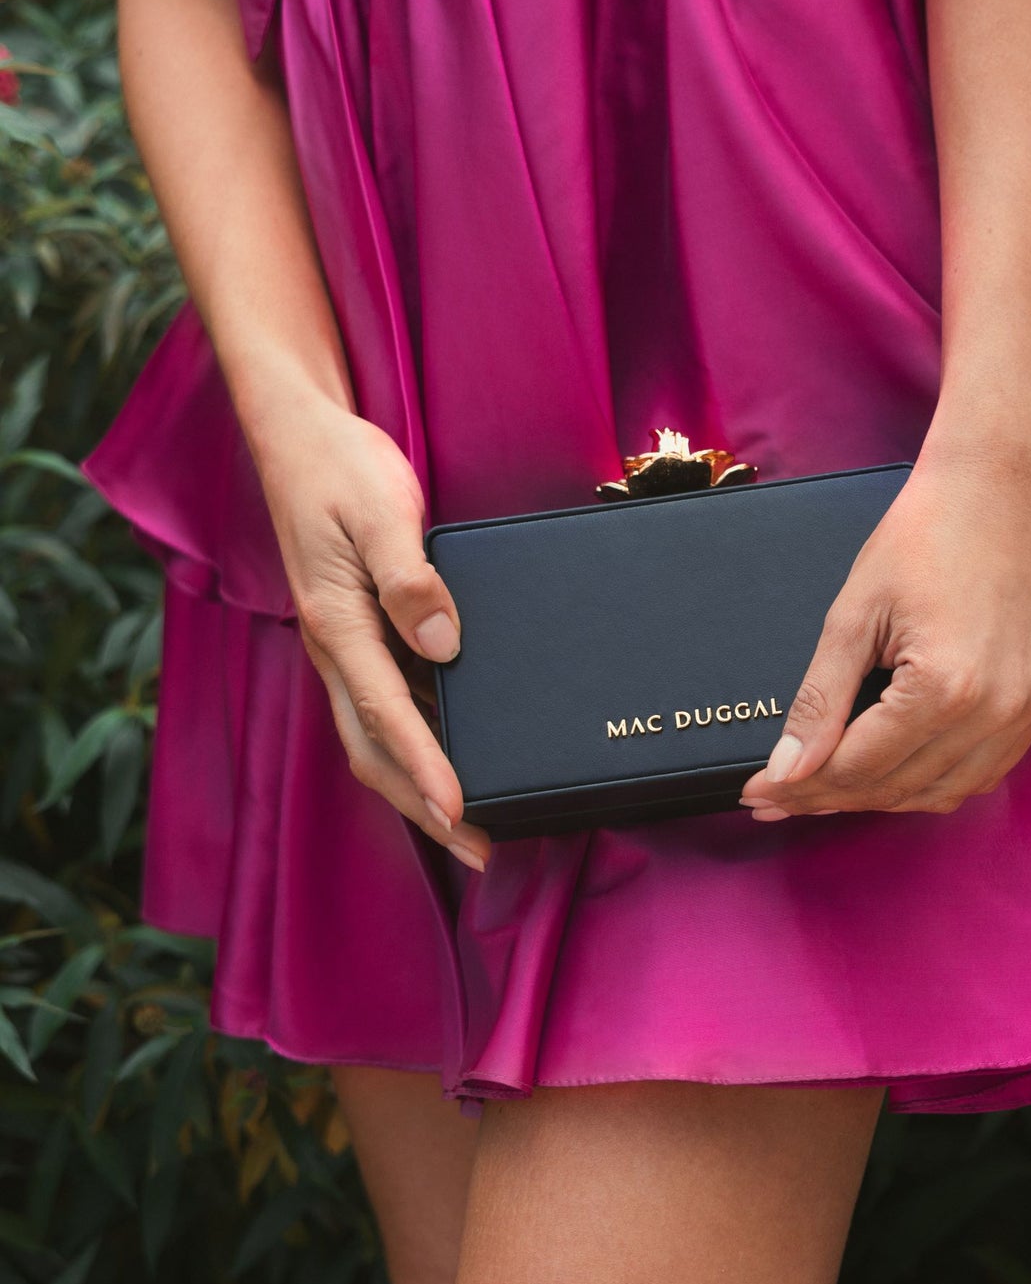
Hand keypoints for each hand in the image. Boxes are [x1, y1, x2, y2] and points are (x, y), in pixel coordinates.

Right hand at [254, 396, 492, 871]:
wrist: (298, 434)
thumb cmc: (338, 466)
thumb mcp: (379, 510)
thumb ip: (411, 577)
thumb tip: (444, 644)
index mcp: (335, 622)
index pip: (385, 712)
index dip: (425, 767)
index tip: (460, 813)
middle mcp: (334, 647)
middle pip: (374, 748)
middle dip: (424, 807)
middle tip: (481, 849)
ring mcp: (344, 645)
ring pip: (376, 736)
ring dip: (420, 784)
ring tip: (475, 824)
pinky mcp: (359, 633)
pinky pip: (387, 704)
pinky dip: (419, 742)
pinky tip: (460, 752)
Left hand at [738, 440, 1030, 820]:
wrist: (995, 490)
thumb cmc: (921, 536)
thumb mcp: (852, 615)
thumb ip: (819, 700)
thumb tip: (787, 770)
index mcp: (943, 687)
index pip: (857, 767)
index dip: (799, 786)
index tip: (755, 792)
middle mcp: (994, 710)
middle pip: (894, 788)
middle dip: (828, 797)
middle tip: (777, 796)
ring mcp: (1025, 710)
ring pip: (939, 794)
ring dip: (879, 798)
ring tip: (822, 789)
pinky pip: (981, 773)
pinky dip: (931, 783)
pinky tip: (890, 773)